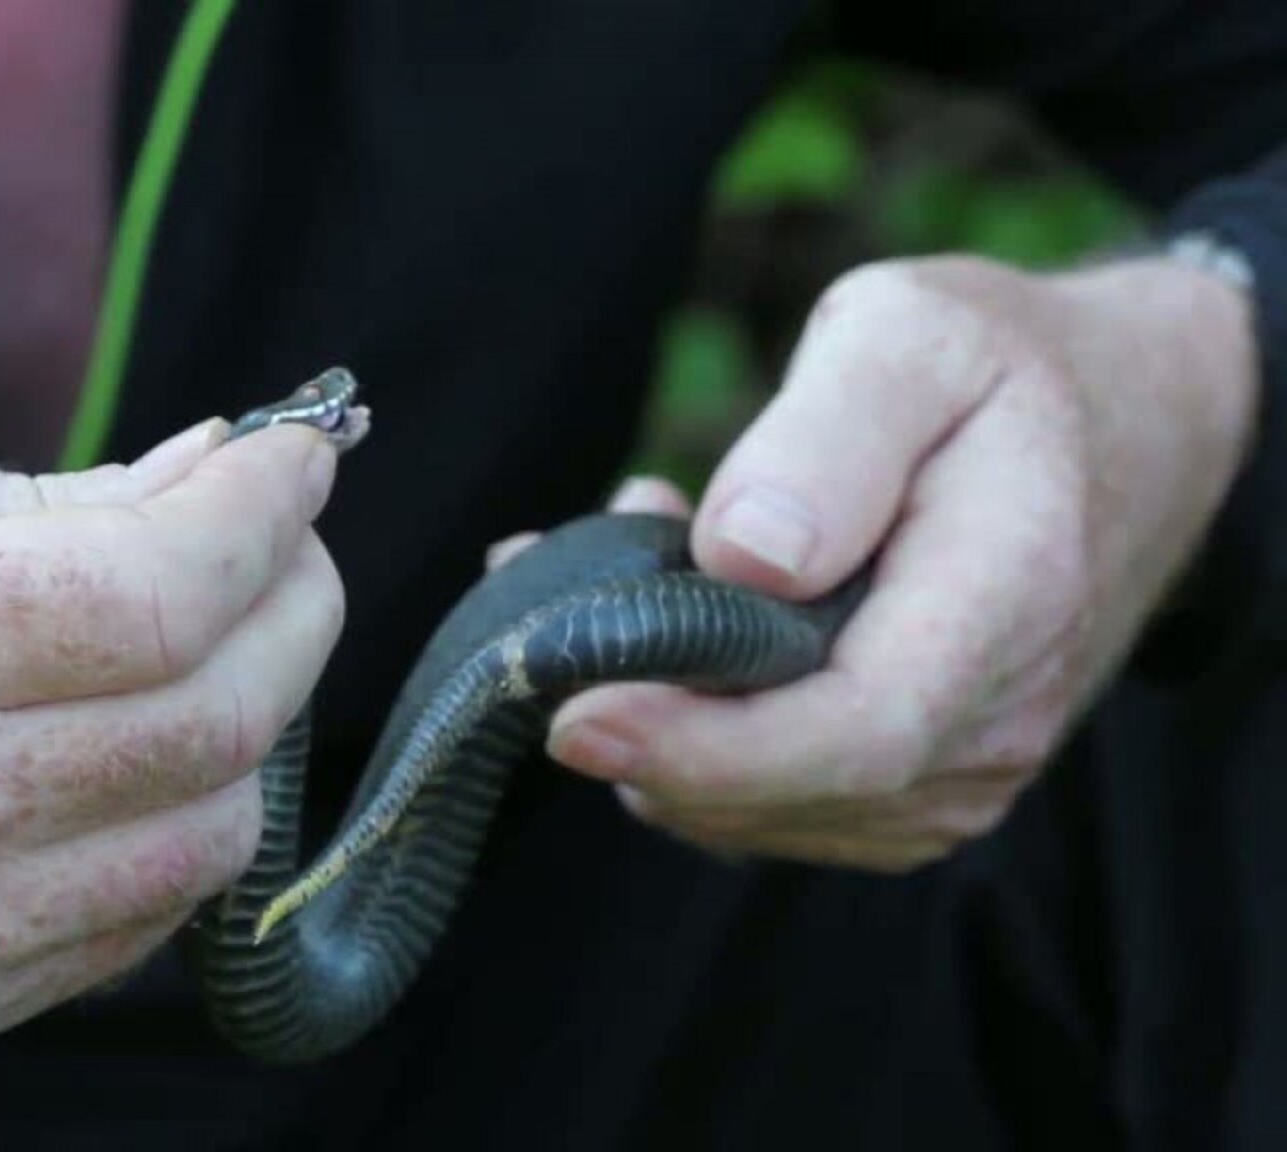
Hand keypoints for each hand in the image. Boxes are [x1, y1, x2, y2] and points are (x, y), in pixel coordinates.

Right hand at [0, 417, 343, 1061]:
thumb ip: (42, 506)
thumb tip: (207, 481)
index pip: (164, 590)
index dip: (267, 512)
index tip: (299, 458)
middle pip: (220, 715)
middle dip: (294, 606)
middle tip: (285, 543)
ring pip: (209, 833)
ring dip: (249, 725)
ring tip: (208, 649)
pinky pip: (137, 922)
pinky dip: (172, 825)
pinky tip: (130, 759)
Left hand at [505, 254, 1257, 870]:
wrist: (1124, 428)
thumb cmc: (1005, 368)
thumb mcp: (913, 333)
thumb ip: (827, 437)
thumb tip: (743, 556)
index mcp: (1003, 601)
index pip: (851, 733)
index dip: (700, 745)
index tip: (574, 714)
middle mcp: (992, 721)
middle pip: (782, 790)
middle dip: (642, 717)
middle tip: (558, 589)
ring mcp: (958, 771)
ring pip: (758, 811)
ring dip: (656, 722)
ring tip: (622, 578)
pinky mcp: (914, 786)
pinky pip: (771, 803)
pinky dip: (689, 739)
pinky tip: (666, 636)